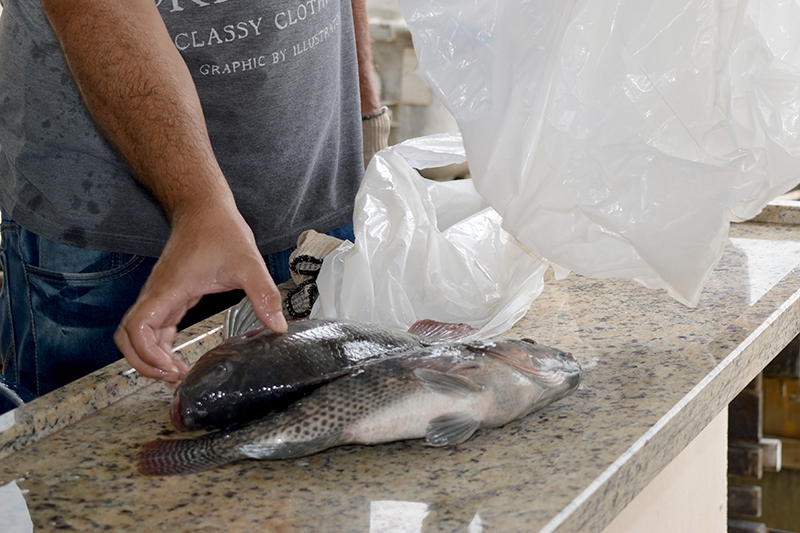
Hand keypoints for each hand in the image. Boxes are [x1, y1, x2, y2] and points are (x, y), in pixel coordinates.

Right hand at [114, 205, 286, 383]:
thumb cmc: (219, 230)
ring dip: (149, 357)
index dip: (147, 354)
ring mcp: (160, 295)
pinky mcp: (169, 295)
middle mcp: (157, 294)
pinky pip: (153, 326)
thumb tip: (278, 326)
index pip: (137, 328)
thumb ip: (264, 295)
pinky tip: (175, 358)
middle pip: (128, 337)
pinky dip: (158, 346)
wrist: (205, 208)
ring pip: (138, 334)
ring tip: (175, 373)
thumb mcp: (248, 263)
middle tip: (173, 378)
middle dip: (144, 363)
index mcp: (169, 289)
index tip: (171, 367)